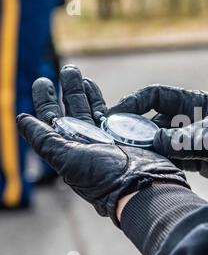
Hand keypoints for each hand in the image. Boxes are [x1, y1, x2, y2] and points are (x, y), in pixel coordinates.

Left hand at [18, 65, 188, 225]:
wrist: (139, 186)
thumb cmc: (102, 177)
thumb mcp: (66, 159)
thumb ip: (44, 139)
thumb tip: (21, 119)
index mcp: (69, 148)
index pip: (52, 120)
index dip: (45, 100)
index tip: (43, 81)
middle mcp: (86, 142)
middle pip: (72, 109)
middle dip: (66, 89)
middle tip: (65, 69)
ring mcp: (106, 137)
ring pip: (91, 108)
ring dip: (83, 90)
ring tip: (78, 72)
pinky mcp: (126, 134)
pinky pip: (112, 113)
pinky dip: (102, 100)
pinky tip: (96, 87)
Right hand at [108, 85, 207, 180]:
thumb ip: (182, 139)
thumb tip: (154, 142)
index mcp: (193, 102)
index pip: (155, 95)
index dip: (133, 102)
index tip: (114, 115)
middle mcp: (188, 117)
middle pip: (154, 120)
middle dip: (137, 130)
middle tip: (118, 143)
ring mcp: (189, 137)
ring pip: (159, 140)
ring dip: (146, 147)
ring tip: (130, 157)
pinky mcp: (192, 155)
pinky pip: (169, 156)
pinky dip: (158, 160)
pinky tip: (147, 166)